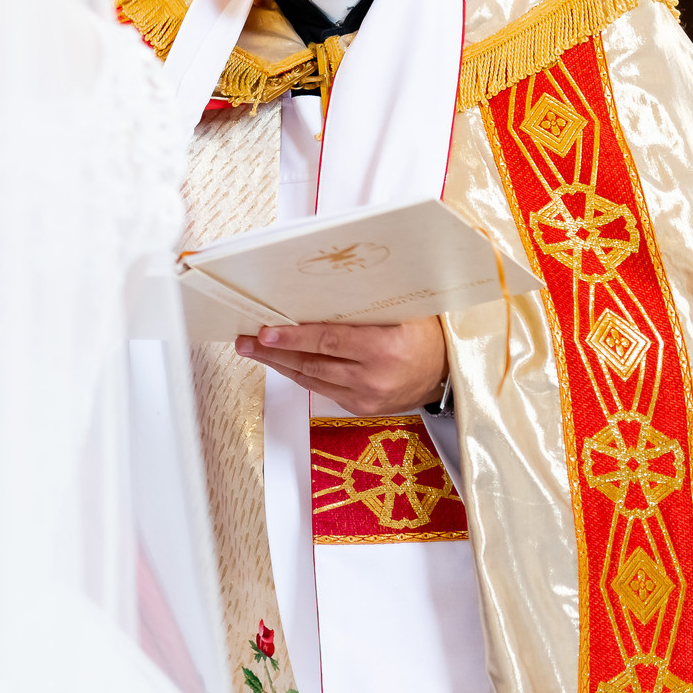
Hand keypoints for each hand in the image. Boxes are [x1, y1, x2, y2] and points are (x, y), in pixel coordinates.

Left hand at [236, 317, 447, 415]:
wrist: (448, 373)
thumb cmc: (426, 332)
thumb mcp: (404, 309)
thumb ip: (366, 302)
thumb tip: (318, 285)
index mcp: (386, 349)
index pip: (330, 341)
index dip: (295, 337)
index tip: (266, 330)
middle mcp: (374, 377)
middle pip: (312, 363)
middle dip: (273, 351)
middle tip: (244, 340)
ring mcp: (366, 397)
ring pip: (312, 378)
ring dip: (279, 363)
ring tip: (252, 348)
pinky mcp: (361, 407)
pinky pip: (321, 388)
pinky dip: (300, 373)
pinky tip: (281, 361)